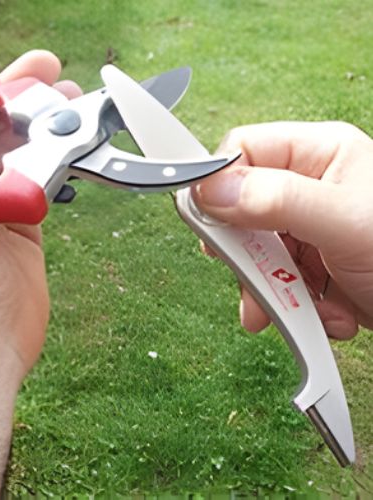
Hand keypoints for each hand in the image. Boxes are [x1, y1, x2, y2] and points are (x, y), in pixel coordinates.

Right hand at [193, 121, 372, 339]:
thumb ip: (277, 200)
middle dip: (245, 251)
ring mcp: (303, 229)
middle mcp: (305, 188)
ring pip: (252, 253)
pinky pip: (272, 281)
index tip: (208, 223)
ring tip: (296, 306)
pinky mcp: (305, 264)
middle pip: (237, 209)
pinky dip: (289, 305)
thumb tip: (211, 191)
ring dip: (268, 287)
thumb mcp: (344, 222)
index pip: (242, 153)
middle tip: (252, 272)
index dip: (217, 184)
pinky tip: (322, 312)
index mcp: (316, 155)